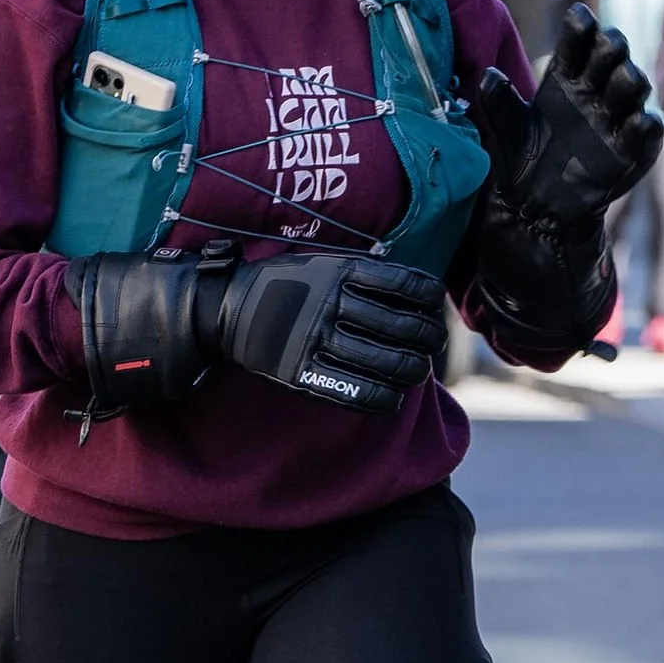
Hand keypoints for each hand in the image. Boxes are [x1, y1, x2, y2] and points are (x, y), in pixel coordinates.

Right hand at [206, 248, 445, 407]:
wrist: (229, 309)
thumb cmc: (286, 285)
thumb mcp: (324, 264)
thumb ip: (365, 273)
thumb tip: (418, 290)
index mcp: (340, 273)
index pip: (406, 286)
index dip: (430, 301)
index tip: (434, 310)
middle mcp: (332, 305)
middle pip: (404, 327)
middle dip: (430, 339)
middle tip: (434, 344)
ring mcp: (317, 340)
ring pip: (387, 362)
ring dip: (414, 370)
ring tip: (418, 370)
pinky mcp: (303, 373)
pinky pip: (356, 391)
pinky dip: (384, 398)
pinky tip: (394, 397)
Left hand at [474, 7, 660, 227]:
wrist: (539, 204)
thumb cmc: (523, 158)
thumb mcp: (507, 129)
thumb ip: (498, 102)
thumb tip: (488, 75)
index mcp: (566, 78)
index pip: (579, 40)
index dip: (582, 26)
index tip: (579, 18)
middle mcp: (594, 91)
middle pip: (614, 52)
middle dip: (613, 44)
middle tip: (605, 47)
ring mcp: (616, 118)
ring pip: (635, 84)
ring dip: (629, 78)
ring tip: (619, 83)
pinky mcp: (632, 150)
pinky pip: (648, 131)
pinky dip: (645, 125)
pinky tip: (636, 122)